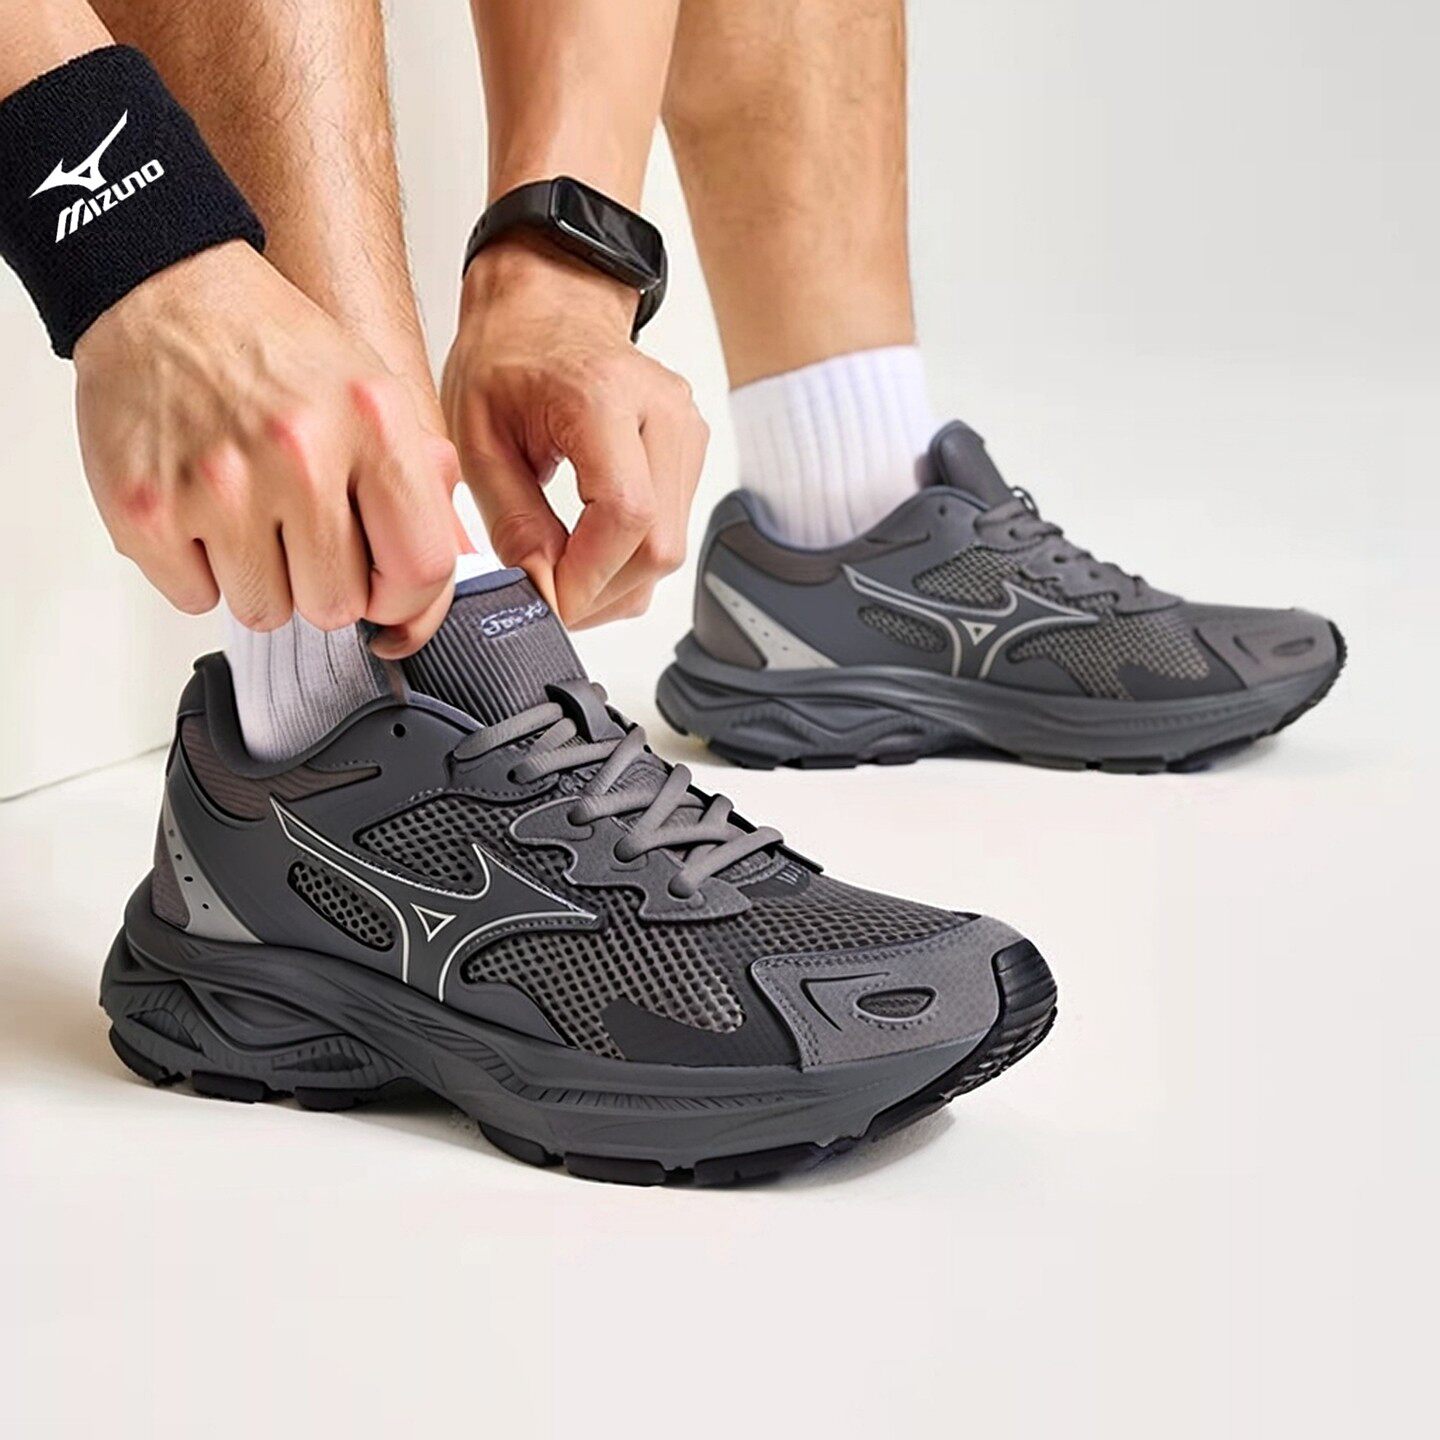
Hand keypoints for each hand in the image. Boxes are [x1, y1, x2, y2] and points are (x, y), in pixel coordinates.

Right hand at [74, 241, 462, 655]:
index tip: (384, 586)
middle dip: (322, 582)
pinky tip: (200, 510)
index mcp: (372, 423)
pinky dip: (197, 570)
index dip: (405, 596)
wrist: (164, 290)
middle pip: (337, 606)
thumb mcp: (377, 394)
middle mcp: (299, 453)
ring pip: (265, 612)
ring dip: (260, 580)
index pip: (421, 568)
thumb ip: (420, 484)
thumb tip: (436, 582)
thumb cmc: (275, 349)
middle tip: (299, 528)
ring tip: (248, 512)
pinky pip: (195, 598)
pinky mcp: (146, 509)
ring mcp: (220, 484)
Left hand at [441, 235, 707, 627]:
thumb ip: (512, 520)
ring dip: (617, 584)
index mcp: (602, 396)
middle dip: (602, 592)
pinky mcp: (691, 452)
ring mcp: (687, 431)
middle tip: (550, 598)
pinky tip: (589, 552)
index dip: (590, 575)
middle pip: (660, 544)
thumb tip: (544, 591)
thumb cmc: (507, 356)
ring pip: (671, 550)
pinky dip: (629, 560)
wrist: (546, 305)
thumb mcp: (478, 439)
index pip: (627, 514)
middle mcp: (661, 412)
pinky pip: (671, 532)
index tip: (549, 600)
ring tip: (563, 575)